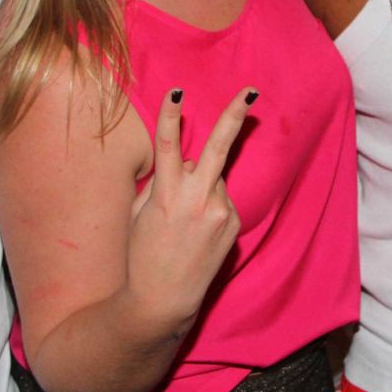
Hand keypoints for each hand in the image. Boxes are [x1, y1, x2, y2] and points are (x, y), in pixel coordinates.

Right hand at [126, 87, 253, 332]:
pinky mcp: (233, 224)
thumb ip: (162, 183)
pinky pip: (220, 199)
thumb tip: (186, 165)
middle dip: (234, 116)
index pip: (168, 146)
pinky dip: (210, 205)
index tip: (176, 90)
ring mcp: (220, 213)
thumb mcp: (140, 213)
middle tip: (251, 91)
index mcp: (167, 195)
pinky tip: (197, 230)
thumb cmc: (141, 255)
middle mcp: (197, 200)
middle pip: (217, 149)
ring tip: (184, 221)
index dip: (171, 116)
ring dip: (201, 185)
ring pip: (212, 178)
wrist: (163, 300)